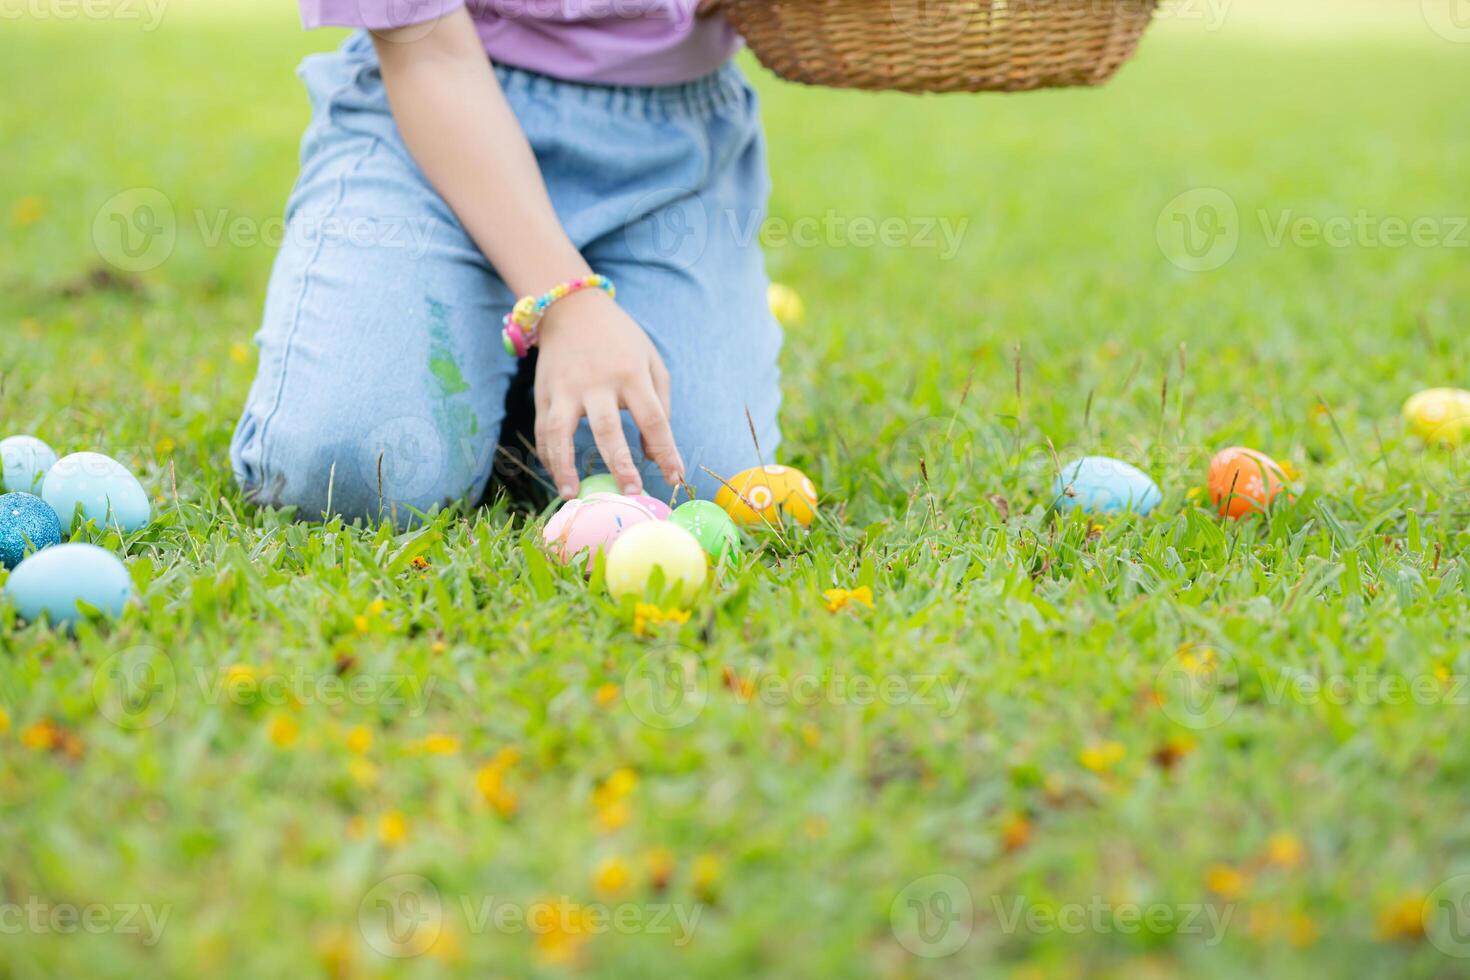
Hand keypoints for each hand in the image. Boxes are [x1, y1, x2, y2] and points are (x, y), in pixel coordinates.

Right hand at [533, 289, 683, 498]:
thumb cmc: (620, 341)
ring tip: (573, 495)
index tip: (676, 477)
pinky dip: (549, 457)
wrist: (571, 309)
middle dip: (620, 464)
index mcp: (631, 373)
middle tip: (631, 493)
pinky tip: (559, 478)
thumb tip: (654, 455)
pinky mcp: (543, 393)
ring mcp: (565, 388)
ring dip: (565, 466)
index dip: (666, 450)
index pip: (653, 418)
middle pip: (607, 428)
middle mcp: (596, 382)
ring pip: (561, 432)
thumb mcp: (651, 361)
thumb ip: (661, 405)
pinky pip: (543, 431)